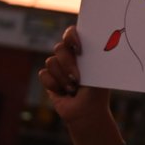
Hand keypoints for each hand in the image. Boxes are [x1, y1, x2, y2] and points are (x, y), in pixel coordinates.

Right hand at [38, 25, 121, 144]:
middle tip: (77, 77)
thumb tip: (101, 41)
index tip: (79, 47)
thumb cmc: (96, 91)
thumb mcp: (98, 73)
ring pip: (51, 62)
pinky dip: (54, 85)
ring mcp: (57, 66)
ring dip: (63, 78)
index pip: (72, 33)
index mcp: (82, 50)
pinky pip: (44, 74)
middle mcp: (68, 55)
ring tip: (73, 88)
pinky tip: (63, 92)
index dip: (71, 35)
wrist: (87, 112)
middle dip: (68, 64)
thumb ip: (93, 58)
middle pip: (60, 48)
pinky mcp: (48, 78)